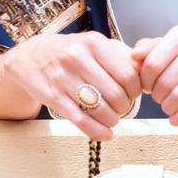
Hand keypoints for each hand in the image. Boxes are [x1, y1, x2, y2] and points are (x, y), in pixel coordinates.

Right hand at [3, 31, 141, 141]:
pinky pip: (81, 120)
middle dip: (124, 107)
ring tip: (111, 119)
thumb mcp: (94, 44)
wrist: (30, 57)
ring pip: (101, 109)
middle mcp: (78, 57)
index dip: (136, 90)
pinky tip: (104, 134)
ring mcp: (63, 77)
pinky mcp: (52, 96)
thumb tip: (147, 71)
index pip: (129, 74)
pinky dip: (97, 132)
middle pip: (117, 94)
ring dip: (112, 120)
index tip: (133, 94)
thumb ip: (121, 54)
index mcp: (94, 43)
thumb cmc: (70, 52)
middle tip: (121, 108)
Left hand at [130, 24, 177, 125]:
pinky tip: (175, 119)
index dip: (145, 80)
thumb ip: (148, 50)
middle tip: (157, 98)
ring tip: (167, 106)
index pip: (153, 63)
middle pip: (166, 81)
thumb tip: (133, 56)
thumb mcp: (168, 49)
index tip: (146, 86)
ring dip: (168, 107)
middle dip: (156, 95)